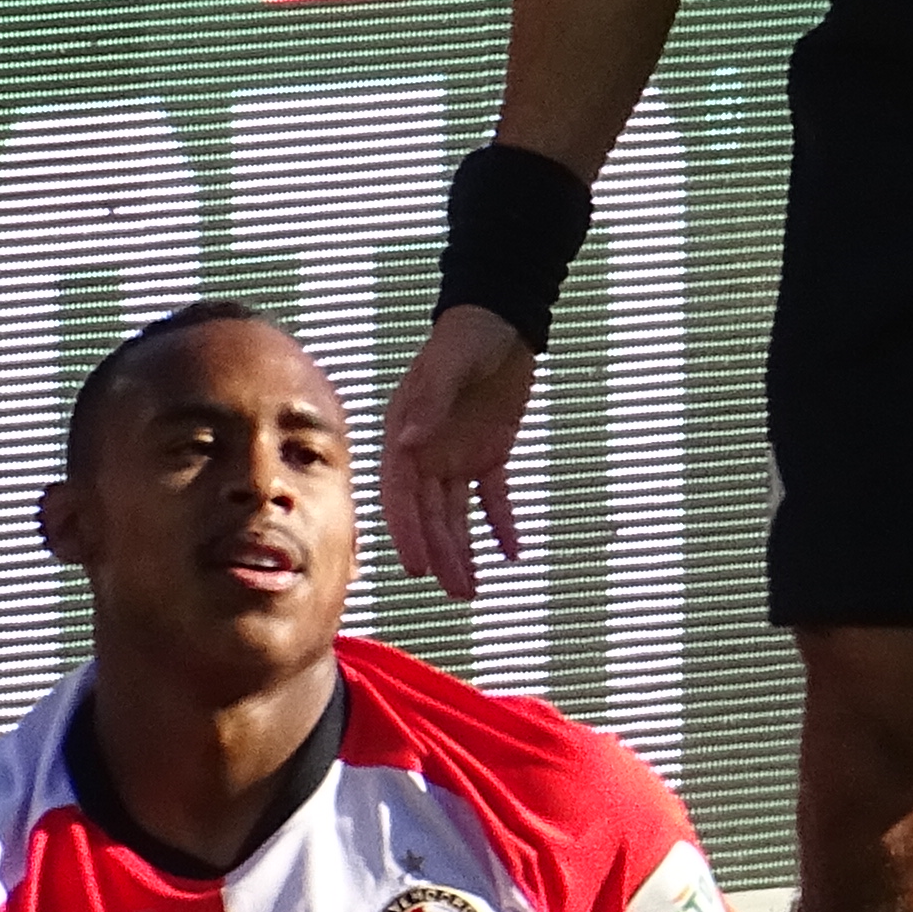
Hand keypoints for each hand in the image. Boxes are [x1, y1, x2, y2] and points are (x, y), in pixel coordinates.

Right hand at [380, 300, 540, 598]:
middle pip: (429, 514)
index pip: (401, 494)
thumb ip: (431, 404)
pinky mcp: (488, 455)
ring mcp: (455, 456)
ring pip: (456, 515)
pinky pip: (493, 497)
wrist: (503, 319)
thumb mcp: (450, 365)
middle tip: (457, 592)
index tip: (416, 567)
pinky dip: (501, 523)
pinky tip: (512, 552)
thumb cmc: (468, 337)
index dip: (407, 531)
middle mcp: (424, 453)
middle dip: (440, 555)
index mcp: (405, 434)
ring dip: (464, 551)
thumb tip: (407, 445)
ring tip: (473, 589)